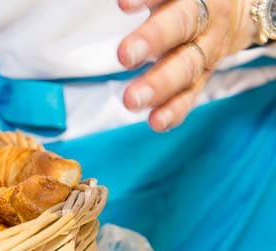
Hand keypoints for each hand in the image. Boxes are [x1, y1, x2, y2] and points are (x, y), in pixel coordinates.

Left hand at [117, 0, 257, 130]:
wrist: (242, 10)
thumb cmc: (189, 0)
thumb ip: (152, 0)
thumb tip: (123, 0)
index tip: (123, 5)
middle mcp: (202, 21)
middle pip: (180, 27)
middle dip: (152, 41)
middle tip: (124, 56)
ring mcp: (206, 50)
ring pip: (186, 66)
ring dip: (159, 85)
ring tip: (132, 101)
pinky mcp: (203, 76)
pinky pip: (191, 94)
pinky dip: (174, 110)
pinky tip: (157, 122)